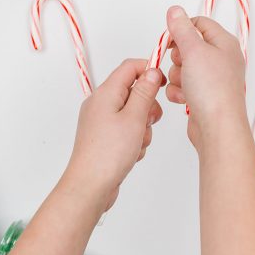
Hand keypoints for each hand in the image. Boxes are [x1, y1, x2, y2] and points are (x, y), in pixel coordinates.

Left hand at [61, 60, 163, 211]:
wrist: (90, 186)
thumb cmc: (110, 153)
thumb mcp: (134, 118)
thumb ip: (145, 93)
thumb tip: (151, 71)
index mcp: (105, 93)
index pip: (130, 67)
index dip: (149, 70)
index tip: (164, 84)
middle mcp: (100, 104)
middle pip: (132, 90)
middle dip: (148, 105)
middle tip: (150, 121)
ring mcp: (101, 121)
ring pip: (132, 112)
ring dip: (143, 125)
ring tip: (139, 142)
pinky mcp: (104, 137)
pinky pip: (126, 128)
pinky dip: (134, 138)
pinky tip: (132, 152)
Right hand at [165, 6, 249, 151]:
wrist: (217, 127)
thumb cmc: (212, 89)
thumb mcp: (193, 50)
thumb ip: (181, 28)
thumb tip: (175, 10)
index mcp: (224, 43)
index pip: (199, 23)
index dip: (181, 29)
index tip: (170, 39)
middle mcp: (221, 58)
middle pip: (188, 46)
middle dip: (177, 57)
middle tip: (182, 65)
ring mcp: (213, 78)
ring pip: (182, 67)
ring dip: (176, 76)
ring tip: (185, 86)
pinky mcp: (204, 94)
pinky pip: (182, 85)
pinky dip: (179, 91)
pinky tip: (184, 99)